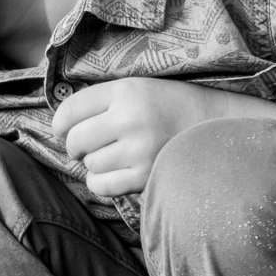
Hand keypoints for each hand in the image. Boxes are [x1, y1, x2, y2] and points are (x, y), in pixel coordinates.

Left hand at [49, 78, 220, 197]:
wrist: (216, 125)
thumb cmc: (169, 106)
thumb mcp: (137, 88)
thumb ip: (100, 100)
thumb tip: (58, 124)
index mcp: (126, 91)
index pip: (69, 110)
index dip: (60, 124)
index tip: (64, 129)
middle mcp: (130, 118)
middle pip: (75, 140)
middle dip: (76, 146)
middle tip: (90, 144)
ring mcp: (140, 150)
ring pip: (89, 165)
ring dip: (94, 164)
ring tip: (114, 155)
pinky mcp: (147, 177)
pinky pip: (102, 186)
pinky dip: (101, 182)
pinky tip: (113, 173)